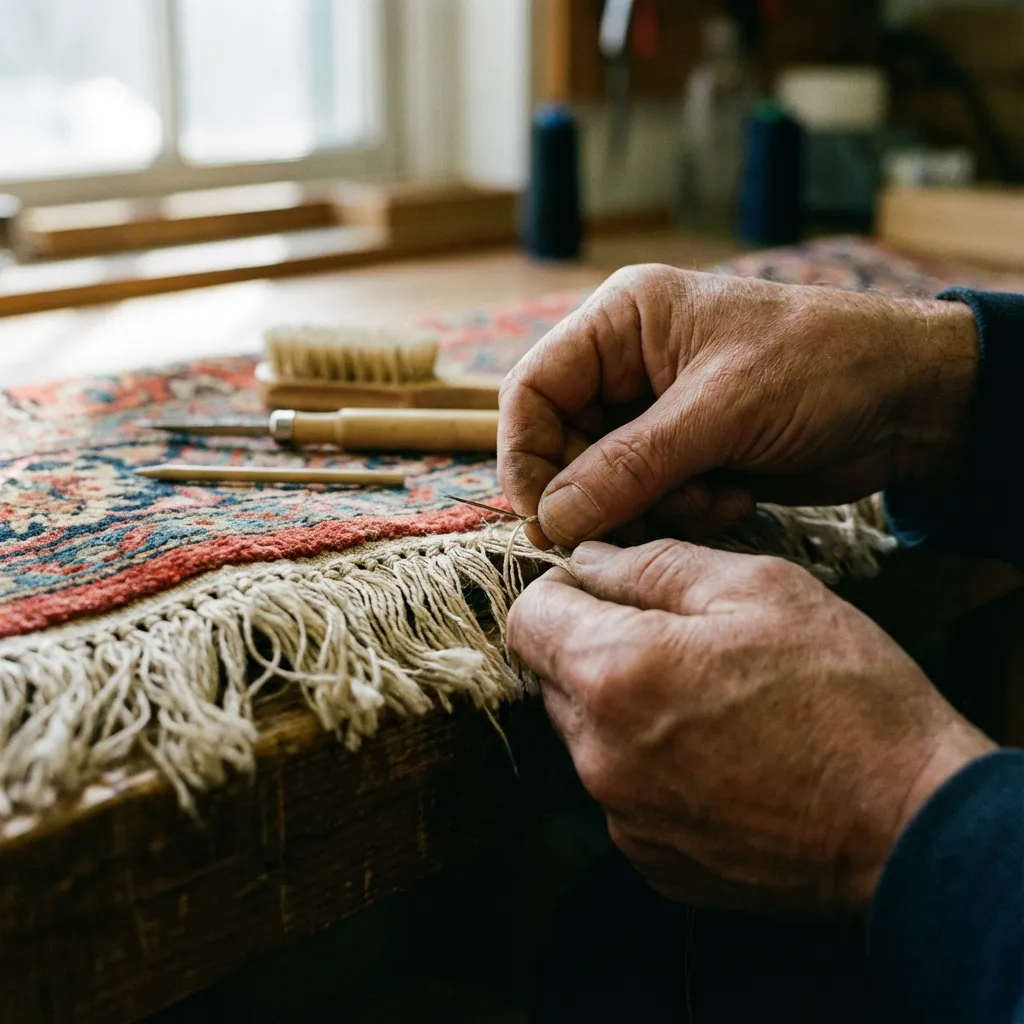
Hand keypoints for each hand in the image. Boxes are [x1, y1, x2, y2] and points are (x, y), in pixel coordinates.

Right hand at [498, 265, 978, 546]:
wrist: (912, 400)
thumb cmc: (823, 368)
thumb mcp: (721, 411)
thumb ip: (630, 465)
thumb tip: (552, 520)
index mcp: (622, 322)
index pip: (534, 390)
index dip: (527, 457)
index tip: (545, 519)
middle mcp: (627, 365)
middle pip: (563, 444)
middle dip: (599, 492)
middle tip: (640, 519)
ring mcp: (655, 413)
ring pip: (602, 482)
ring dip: (647, 507)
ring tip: (710, 497)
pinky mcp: (684, 454)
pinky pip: (645, 499)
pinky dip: (680, 511)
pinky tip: (732, 496)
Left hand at [507, 539, 994, 916]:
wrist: (910, 826)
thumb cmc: (845, 696)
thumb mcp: (759, 588)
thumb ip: (654, 563)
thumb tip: (589, 556)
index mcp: (614, 673)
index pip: (526, 616)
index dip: (562, 590)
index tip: (608, 588)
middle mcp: (599, 754)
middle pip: (555, 677)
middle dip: (595, 646)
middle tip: (677, 640)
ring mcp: (622, 816)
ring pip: (588, 735)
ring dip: (625, 707)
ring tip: (709, 700)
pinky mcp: (652, 860)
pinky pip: (622, 792)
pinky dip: (651, 766)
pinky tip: (719, 756)